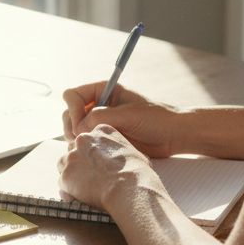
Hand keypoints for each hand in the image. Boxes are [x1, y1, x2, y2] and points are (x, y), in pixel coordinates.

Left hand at [58, 124, 161, 209]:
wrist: (129, 189)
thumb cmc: (138, 173)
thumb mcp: (134, 152)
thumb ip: (120, 151)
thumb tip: (121, 159)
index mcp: (102, 130)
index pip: (90, 139)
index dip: (93, 153)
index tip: (100, 164)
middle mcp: (84, 139)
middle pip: (75, 149)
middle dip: (80, 162)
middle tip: (92, 177)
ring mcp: (72, 156)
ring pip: (65, 164)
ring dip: (72, 175)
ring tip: (87, 188)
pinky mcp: (66, 174)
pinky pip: (63, 182)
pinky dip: (69, 190)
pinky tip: (82, 197)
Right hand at [60, 81, 178, 157]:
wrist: (174, 135)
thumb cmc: (156, 118)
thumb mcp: (127, 114)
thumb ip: (100, 117)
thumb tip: (78, 129)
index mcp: (103, 90)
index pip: (72, 96)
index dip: (73, 110)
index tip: (82, 125)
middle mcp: (99, 105)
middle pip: (69, 113)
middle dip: (72, 127)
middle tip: (82, 139)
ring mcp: (101, 123)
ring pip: (74, 130)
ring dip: (77, 139)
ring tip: (90, 147)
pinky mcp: (105, 139)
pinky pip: (86, 143)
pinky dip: (85, 148)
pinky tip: (93, 153)